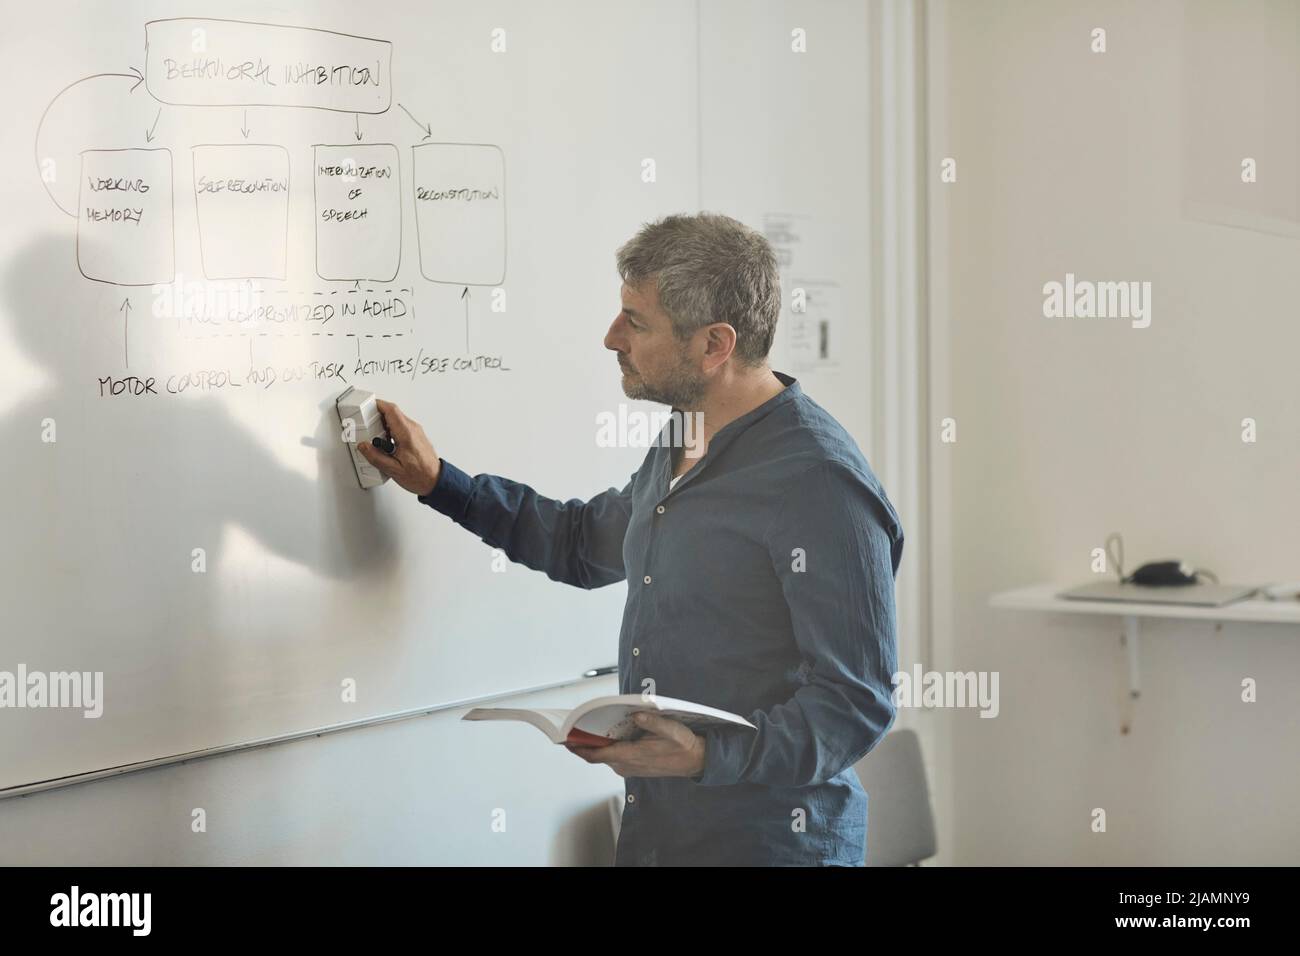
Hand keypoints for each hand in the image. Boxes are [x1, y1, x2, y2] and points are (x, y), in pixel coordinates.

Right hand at [355, 399, 442, 496]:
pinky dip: (391, 431)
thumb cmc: (420, 476)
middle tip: (368, 428)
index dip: (377, 405)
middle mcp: (413, 429)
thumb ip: (375, 457)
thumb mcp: (393, 469)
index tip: (366, 407)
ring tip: (377, 440)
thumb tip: (364, 446)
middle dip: (377, 418)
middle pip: (392, 413)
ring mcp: (416, 431)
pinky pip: (401, 426)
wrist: (435, 480)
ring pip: (396, 419)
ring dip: (384, 425)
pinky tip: (387, 444)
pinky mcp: (416, 435)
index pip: (391, 410)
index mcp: (407, 434)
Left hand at [566, 713, 706, 777]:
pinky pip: (612, 757)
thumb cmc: (682, 744)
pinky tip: (605, 733)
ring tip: (583, 727)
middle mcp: (627, 765)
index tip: (566, 740)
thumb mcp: (671, 729)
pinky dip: (605, 747)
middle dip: (582, 742)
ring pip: (604, 756)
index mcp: (632, 756)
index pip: (598, 755)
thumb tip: (635, 714)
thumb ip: (652, 721)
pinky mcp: (632, 766)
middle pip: (597, 755)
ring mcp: (629, 767)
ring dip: (594, 744)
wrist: (694, 760)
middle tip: (570, 726)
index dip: (579, 748)